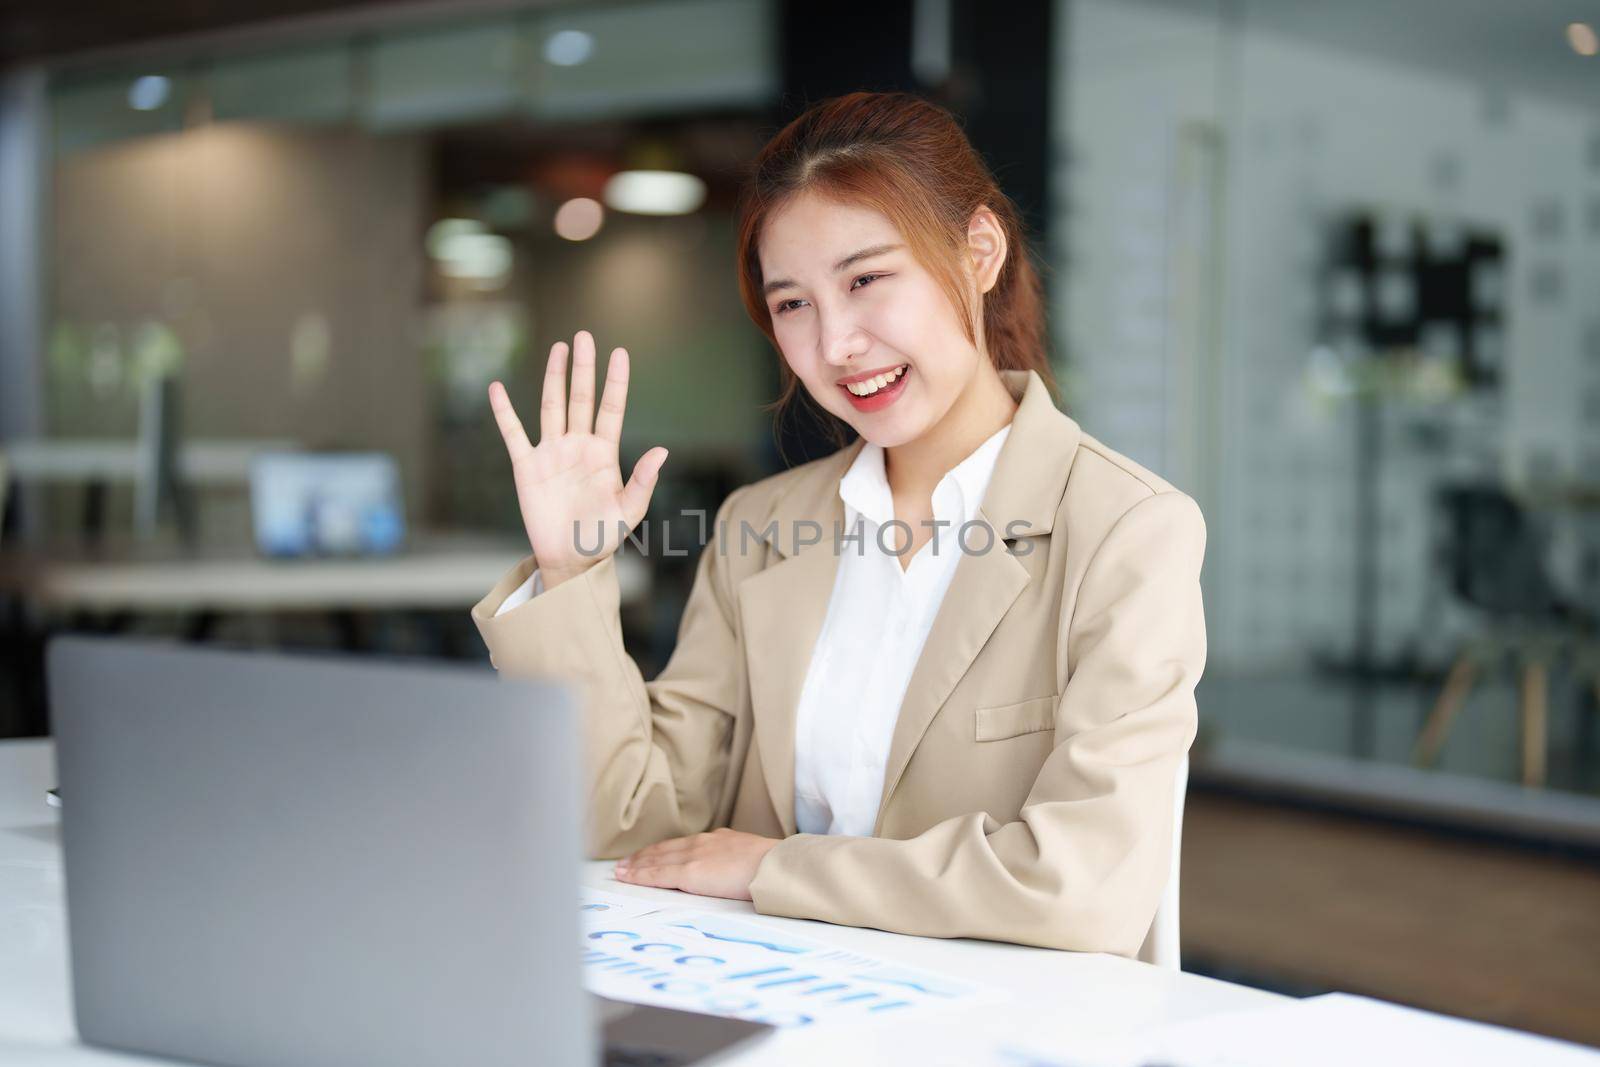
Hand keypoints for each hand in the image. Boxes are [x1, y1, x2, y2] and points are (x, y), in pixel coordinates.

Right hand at [488, 331, 668, 588]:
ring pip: (552, 406)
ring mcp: (551, 453)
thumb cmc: (603, 537)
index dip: (616, 381)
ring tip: (559, 348)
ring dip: (554, 377)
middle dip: (583, 368)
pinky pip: (513, 433)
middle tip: (584, 336)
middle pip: (580, 398)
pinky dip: (504, 411)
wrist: (570, 559)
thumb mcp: (629, 511)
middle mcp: (578, 446)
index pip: (611, 408)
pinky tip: (497, 388)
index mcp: (605, 453)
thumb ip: (643, 481)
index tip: (620, 353)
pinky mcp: (527, 466)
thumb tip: (662, 450)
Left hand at [613, 829, 780, 900]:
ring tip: (620, 870)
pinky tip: (627, 877)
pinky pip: (657, 874)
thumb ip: (736, 861)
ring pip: (656, 859)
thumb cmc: (772, 867)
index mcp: (719, 840)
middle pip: (665, 849)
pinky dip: (639, 875)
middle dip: (643, 856)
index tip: (649, 855)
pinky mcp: (689, 872)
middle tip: (624, 862)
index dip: (663, 850)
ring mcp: (694, 856)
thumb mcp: (752, 858)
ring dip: (636, 864)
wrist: (776, 866)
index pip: (683, 845)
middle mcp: (703, 843)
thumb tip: (733, 870)